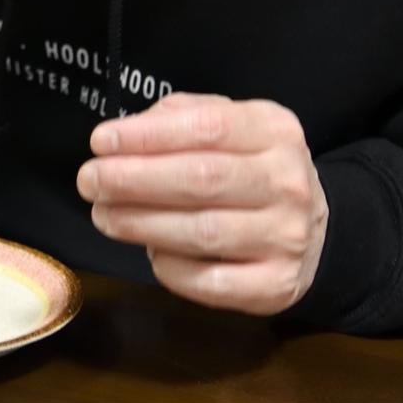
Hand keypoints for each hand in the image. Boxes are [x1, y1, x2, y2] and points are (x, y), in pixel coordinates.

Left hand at [76, 93, 327, 314]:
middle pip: (202, 179)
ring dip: (141, 224)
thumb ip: (180, 118)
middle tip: (89, 181)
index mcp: (274, 131)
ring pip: (202, 232)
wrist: (313, 229)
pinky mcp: (276, 285)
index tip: (100, 141)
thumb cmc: (251, 169)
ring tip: (104, 215)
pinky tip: (149, 251)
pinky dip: (170, 267)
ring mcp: (286, 237)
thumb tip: (125, 134)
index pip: (207, 126)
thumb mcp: (231, 125)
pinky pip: (211, 281)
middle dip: (133, 179)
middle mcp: (287, 182)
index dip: (148, 135)